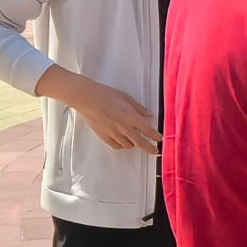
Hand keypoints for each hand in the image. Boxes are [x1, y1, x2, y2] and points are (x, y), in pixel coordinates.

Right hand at [41, 68, 159, 153]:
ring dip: (134, 144)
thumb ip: (139, 108)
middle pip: (141, 143)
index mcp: (131, 117)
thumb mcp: (126, 98)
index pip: (148, 131)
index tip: (159, 139)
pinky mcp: (104, 136)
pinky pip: (116, 146)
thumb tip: (149, 115)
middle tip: (155, 151)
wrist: (86, 98)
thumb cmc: (105, 95)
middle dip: (150, 148)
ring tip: (136, 141)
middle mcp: (124, 128)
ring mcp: (113, 133)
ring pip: (128, 145)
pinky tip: (123, 142)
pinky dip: (122, 145)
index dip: (156, 136)